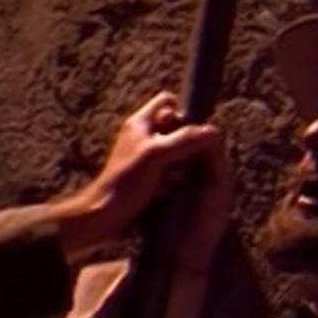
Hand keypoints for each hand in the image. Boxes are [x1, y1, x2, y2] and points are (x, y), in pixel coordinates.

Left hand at [54, 92, 223, 259]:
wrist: (104, 216)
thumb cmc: (125, 183)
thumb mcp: (157, 156)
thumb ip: (184, 140)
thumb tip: (213, 131)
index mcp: (139, 123)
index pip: (166, 101)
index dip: (182, 113)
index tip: (186, 133)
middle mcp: (142, 138)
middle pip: (176, 129)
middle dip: (186, 143)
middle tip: (181, 161)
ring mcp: (145, 159)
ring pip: (176, 154)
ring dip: (180, 166)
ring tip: (170, 181)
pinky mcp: (148, 180)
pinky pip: (171, 174)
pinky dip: (173, 182)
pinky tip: (166, 193)